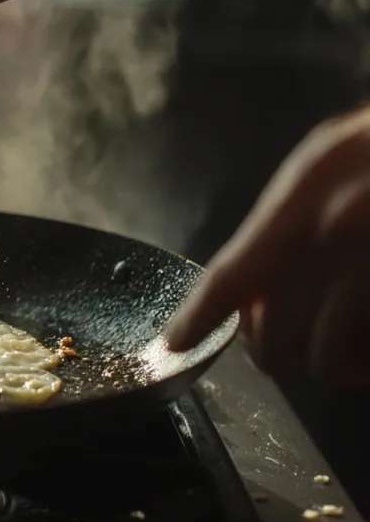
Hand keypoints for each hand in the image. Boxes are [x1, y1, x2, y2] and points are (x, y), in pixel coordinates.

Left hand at [166, 107, 369, 387]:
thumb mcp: (346, 156)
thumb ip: (299, 217)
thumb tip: (250, 295)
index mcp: (317, 180)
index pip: (235, 268)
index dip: (196, 316)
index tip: (171, 344)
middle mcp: (346, 223)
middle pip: (275, 334)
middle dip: (286, 350)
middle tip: (309, 341)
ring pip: (330, 361)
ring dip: (345, 365)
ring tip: (365, 340)